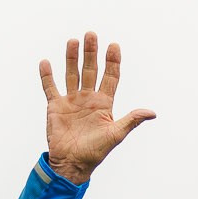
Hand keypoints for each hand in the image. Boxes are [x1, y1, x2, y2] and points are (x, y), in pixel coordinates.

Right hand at [39, 32, 155, 183]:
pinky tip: (46, 62)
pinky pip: (50, 87)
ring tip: (73, 41)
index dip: (112, 62)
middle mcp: (88, 98)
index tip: (113, 46)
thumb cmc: (95, 152)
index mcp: (104, 104)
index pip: (110, 77)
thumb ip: (132, 120)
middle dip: (91, 53)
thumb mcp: (116, 134)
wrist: (72, 164)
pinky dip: (47, 76)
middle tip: (91, 34)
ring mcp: (71, 101)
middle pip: (90, 70)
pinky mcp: (55, 106)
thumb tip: (152, 112)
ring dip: (72, 58)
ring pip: (72, 74)